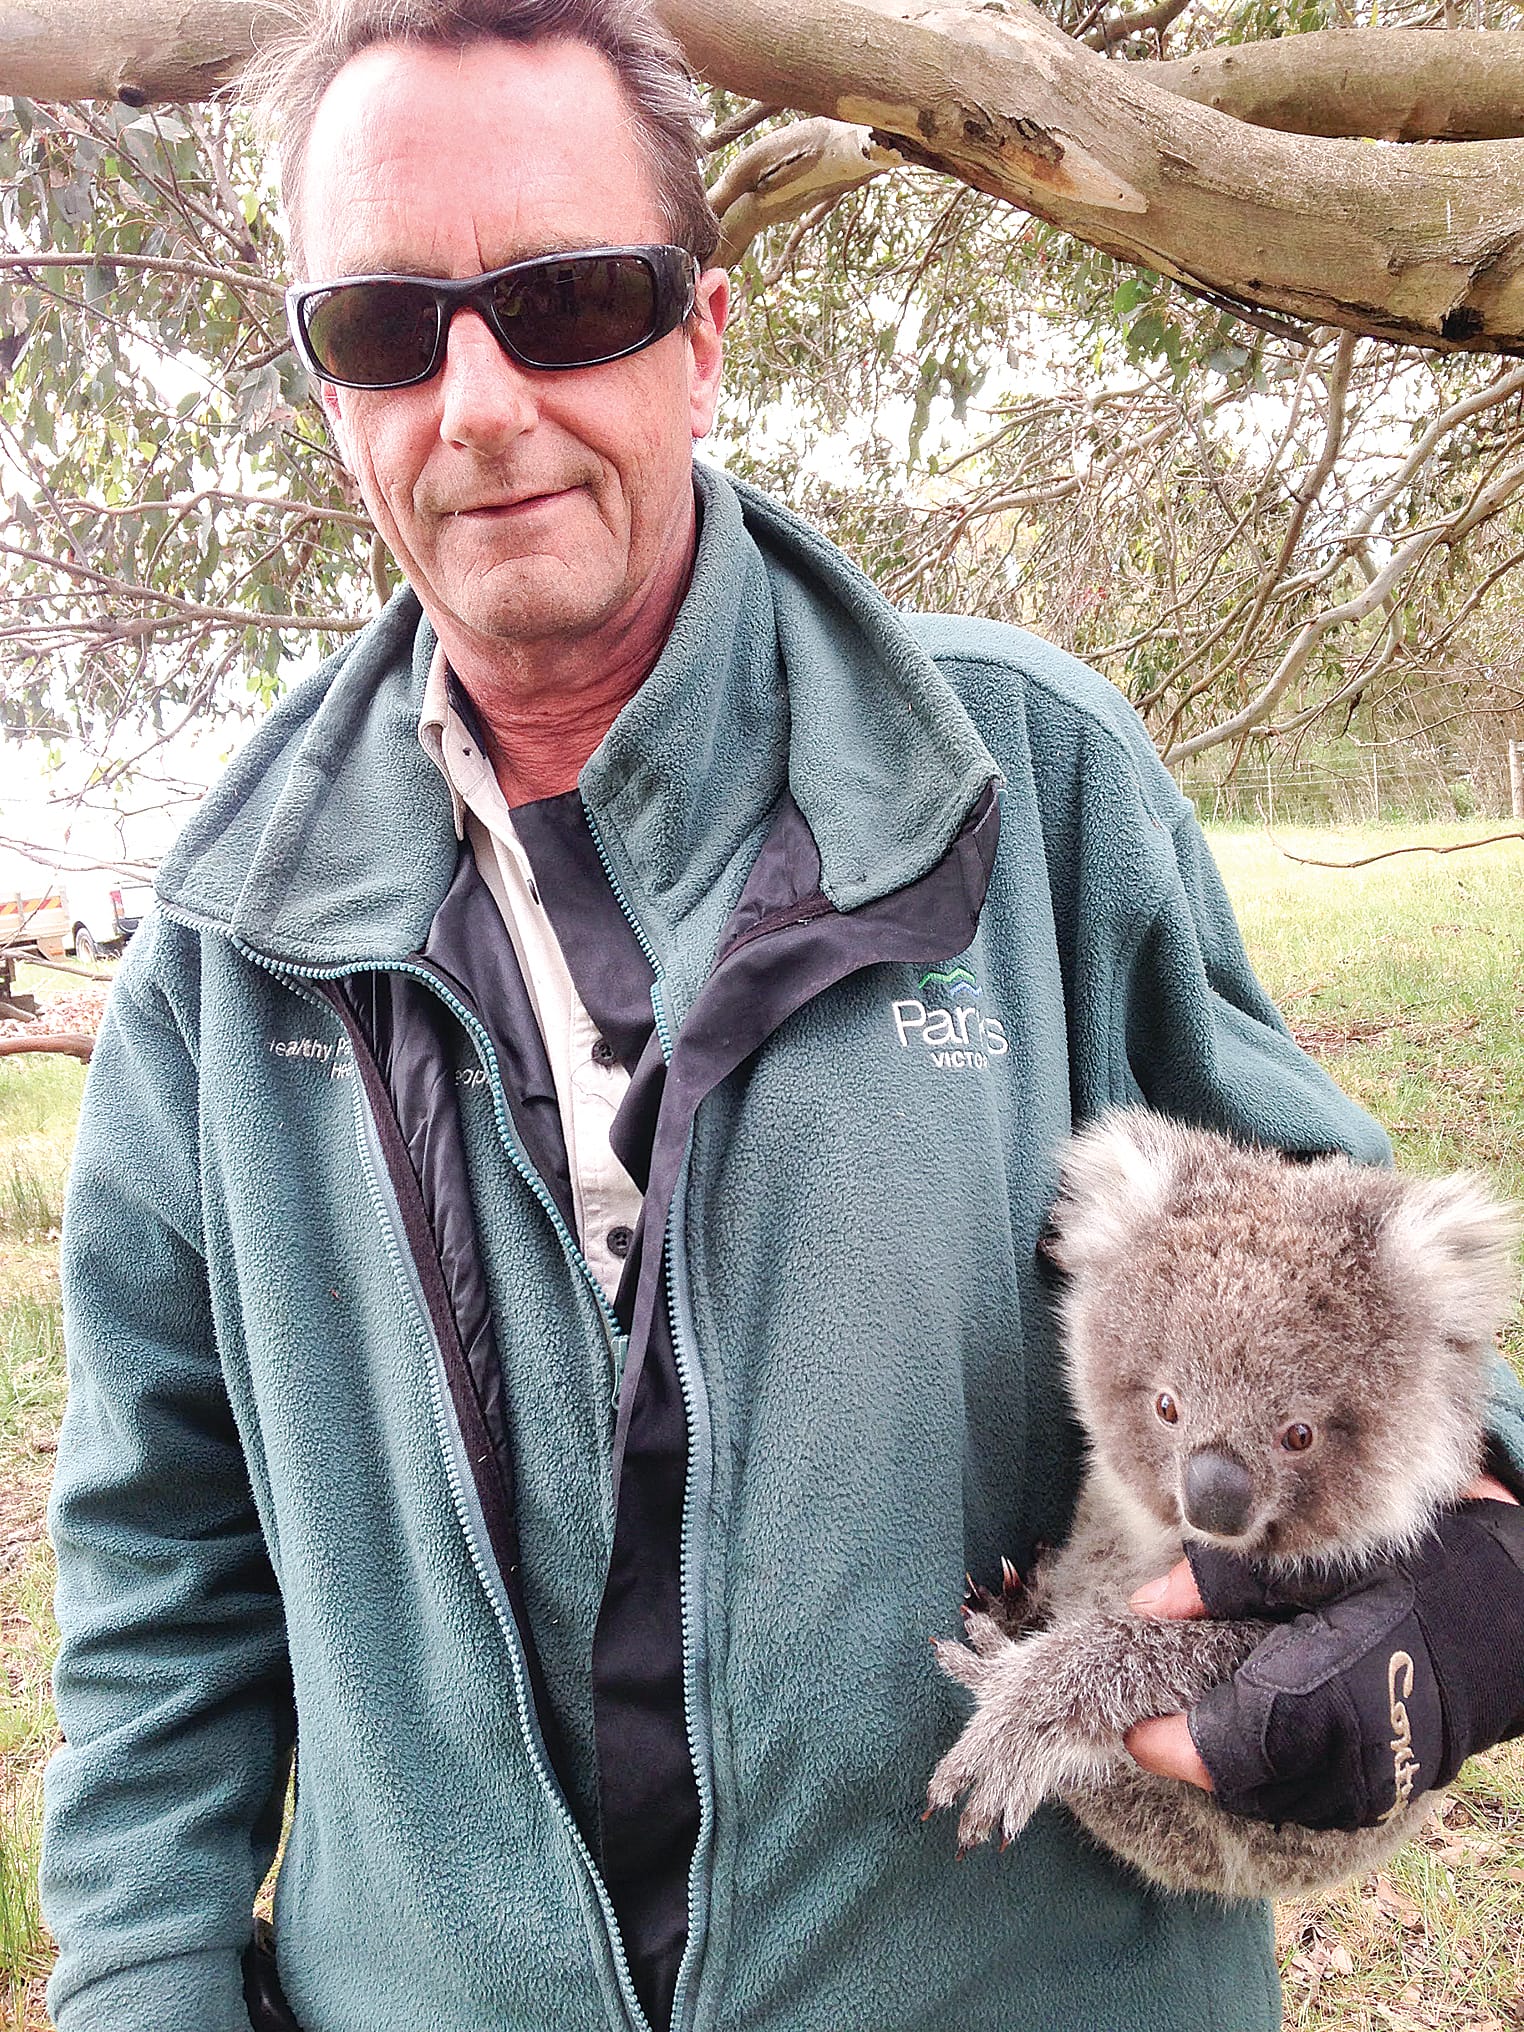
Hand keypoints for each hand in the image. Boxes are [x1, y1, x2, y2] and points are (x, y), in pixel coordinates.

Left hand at [1123, 1473, 1520, 1802]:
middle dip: (1188, 1747)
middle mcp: (1346, 1759)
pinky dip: (1265, 1770)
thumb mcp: (1319, 1564)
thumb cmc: (1413, 1580)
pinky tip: (1261, 1722)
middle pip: (1232, 1781)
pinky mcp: (1377, 1800)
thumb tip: (1144, 1604)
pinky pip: (1298, 1800)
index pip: (1221, 1748)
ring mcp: (1366, 1790)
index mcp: (1325, 1695)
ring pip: (1262, 1797)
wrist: (1508, 1626)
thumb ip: (1226, 1586)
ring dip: (1225, 1761)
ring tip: (1207, 1705)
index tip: (1125, 1721)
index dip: (1164, 1742)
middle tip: (1157, 1702)